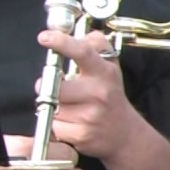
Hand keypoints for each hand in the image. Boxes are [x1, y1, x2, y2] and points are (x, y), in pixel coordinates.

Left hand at [39, 29, 143, 160]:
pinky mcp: (82, 135)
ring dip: (53, 106)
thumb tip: (74, 34)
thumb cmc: (110, 95)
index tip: (44, 37)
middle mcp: (99, 93)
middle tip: (54, 87)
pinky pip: (54, 126)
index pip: (83, 52)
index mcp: (104, 72)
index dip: (62, 42)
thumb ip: (93, 45)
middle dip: (47, 87)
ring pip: (52, 106)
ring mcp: (91, 116)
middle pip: (55, 86)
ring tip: (69, 106)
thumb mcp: (109, 66)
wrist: (125, 134)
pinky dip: (57, 124)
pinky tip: (72, 122)